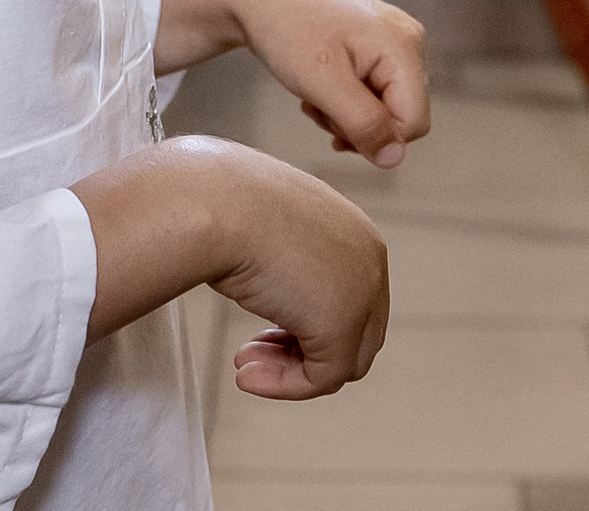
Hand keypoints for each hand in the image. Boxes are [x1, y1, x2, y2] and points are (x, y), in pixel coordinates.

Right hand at [71, 134, 388, 399]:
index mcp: (353, 231)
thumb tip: (269, 283)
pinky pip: (321, 377)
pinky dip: (283, 385)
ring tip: (244, 368)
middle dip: (300, 349)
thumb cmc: (227, 206)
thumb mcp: (266, 228)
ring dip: (290, 372)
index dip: (303, 325)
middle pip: (353, 332)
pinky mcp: (343, 325)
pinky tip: (244, 374)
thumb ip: (283, 257)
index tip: (260, 335)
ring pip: (341, 360)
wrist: (219, 204)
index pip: (348, 298)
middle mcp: (369, 258)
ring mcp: (363, 292)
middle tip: (250, 355)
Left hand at [156, 0, 430, 167]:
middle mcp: (409, 41)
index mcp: (404, 47)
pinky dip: (345, 99)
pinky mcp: (377, 43)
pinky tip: (319, 87)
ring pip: (385, 107)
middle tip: (317, 107)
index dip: (373, 138)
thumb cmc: (287, 30)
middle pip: (401, 117)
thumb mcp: (322, 84)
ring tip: (314, 95)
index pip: (413, 124)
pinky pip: (374, 91)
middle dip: (358, 125)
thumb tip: (395, 160)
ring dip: (347, 115)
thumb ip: (362, 123)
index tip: (330, 126)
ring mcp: (394, 40)